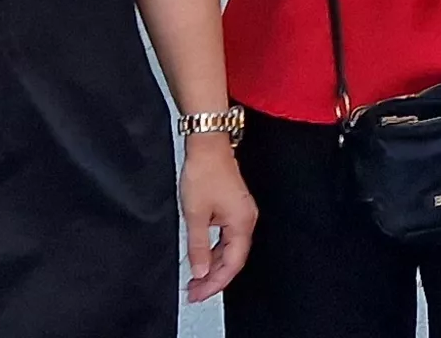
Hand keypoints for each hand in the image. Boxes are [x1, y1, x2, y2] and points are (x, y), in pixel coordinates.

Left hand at [179, 138, 254, 301]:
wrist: (208, 146)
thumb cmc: (205, 173)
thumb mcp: (195, 214)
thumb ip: (199, 246)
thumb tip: (200, 270)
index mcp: (242, 224)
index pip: (231, 264)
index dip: (215, 283)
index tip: (198, 294)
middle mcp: (246, 220)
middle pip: (232, 259)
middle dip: (213, 278)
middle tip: (194, 292)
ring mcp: (241, 214)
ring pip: (229, 249)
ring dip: (212, 265)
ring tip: (194, 278)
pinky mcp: (234, 208)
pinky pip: (227, 237)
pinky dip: (214, 250)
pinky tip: (202, 257)